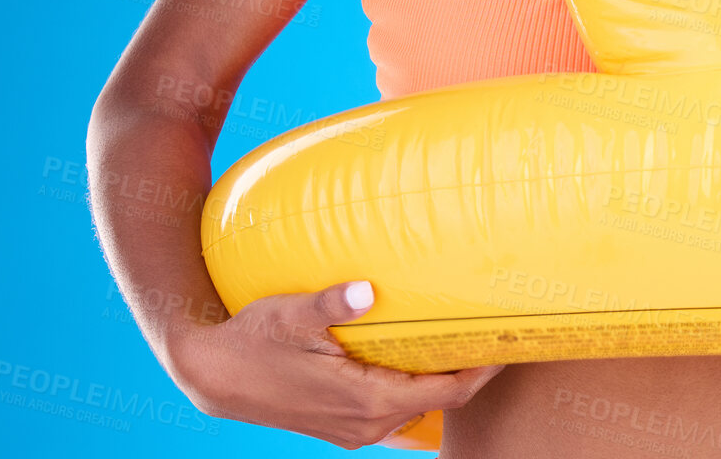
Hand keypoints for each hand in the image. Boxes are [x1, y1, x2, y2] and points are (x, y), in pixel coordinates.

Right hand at [171, 279, 506, 448]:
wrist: (213, 375)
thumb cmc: (255, 339)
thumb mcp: (292, 314)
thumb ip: (331, 303)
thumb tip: (363, 289)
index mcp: (367, 401)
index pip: (446, 393)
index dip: (482, 370)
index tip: (507, 342)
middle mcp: (367, 424)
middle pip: (439, 401)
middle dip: (471, 371)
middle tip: (496, 332)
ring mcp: (354, 430)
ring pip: (417, 407)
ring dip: (442, 378)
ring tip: (464, 339)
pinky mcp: (341, 426)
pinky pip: (394, 410)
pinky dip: (415, 385)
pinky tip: (418, 356)